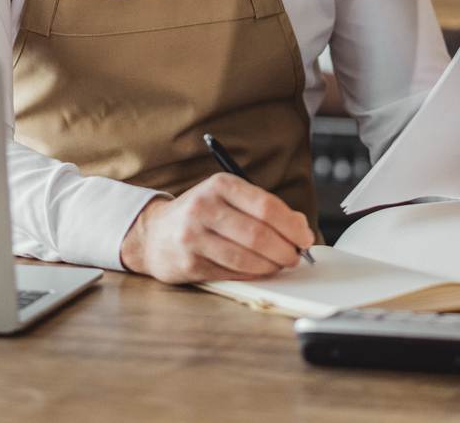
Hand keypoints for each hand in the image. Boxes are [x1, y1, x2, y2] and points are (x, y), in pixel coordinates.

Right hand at [117, 174, 314, 283]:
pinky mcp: (190, 263)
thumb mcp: (228, 198)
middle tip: (295, 256)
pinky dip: (253, 274)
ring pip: (246, 257)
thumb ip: (263, 208)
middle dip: (285, 249)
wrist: (154, 233)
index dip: (292, 226)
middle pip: (259, 234)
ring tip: (280, 264)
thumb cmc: (200, 215)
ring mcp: (194, 237)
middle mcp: (204, 208)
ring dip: (271, 265)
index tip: (305, 237)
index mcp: (220, 185)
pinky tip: (259, 270)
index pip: (266, 206)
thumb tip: (300, 226)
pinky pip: (232, 273)